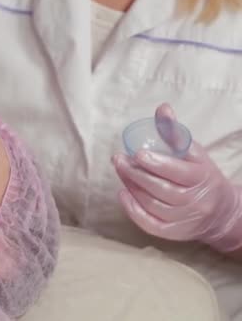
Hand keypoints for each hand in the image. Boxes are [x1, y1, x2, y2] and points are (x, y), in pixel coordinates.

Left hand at [112, 103, 241, 251]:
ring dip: (132, 186)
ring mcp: (183, 219)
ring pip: (152, 204)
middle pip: (161, 189)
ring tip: (120, 170)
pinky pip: (150, 224)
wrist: (221, 212)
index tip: (138, 153)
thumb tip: (162, 108)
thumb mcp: (194, 154)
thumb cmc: (200, 176)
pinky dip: (133, 210)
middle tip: (119, 159)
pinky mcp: (172, 233)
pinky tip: (122, 194)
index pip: (178, 172)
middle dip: (136, 173)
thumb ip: (175, 133)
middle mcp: (194, 200)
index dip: (158, 163)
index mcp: (201, 177)